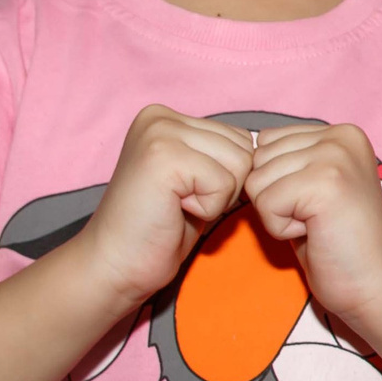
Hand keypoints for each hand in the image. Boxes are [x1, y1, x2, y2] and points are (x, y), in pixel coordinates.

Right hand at [70, 105, 253, 306]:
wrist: (116, 265)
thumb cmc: (160, 228)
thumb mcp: (197, 179)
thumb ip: (222, 155)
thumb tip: (265, 145)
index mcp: (167, 116)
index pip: (241, 137)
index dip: (227, 177)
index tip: (186, 194)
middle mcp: (160, 116)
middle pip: (244, 148)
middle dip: (224, 186)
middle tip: (181, 203)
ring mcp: (159, 132)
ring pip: (239, 164)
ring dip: (217, 197)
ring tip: (178, 205)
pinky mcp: (163, 157)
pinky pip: (224, 183)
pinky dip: (208, 209)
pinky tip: (175, 211)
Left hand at [245, 122, 381, 321]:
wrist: (376, 285)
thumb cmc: (339, 243)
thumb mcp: (311, 187)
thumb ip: (287, 162)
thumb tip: (242, 155)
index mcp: (340, 132)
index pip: (266, 142)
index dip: (278, 182)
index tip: (316, 204)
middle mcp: (340, 136)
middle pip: (258, 159)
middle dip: (275, 196)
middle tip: (317, 218)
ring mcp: (335, 156)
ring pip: (257, 181)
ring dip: (278, 214)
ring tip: (316, 225)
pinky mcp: (325, 183)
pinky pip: (266, 203)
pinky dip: (281, 229)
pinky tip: (315, 233)